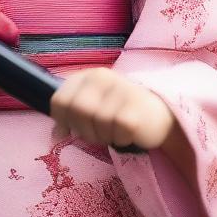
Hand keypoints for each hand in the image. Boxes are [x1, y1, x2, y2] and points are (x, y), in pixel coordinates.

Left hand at [49, 67, 176, 150]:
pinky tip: (128, 132)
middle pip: (77, 113)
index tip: (71, 128)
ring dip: (103, 136)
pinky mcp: (135, 109)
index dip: (62, 120)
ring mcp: (120, 90)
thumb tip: (56, 135)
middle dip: (84, 130)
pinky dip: (120, 140)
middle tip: (97, 132)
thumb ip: (72, 114)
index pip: (59, 100)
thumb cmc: (119, 110)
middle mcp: (102, 78)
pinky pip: (116, 133)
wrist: (159, 113)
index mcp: (87, 75)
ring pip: (96, 125)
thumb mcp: (93, 106)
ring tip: (114, 130)